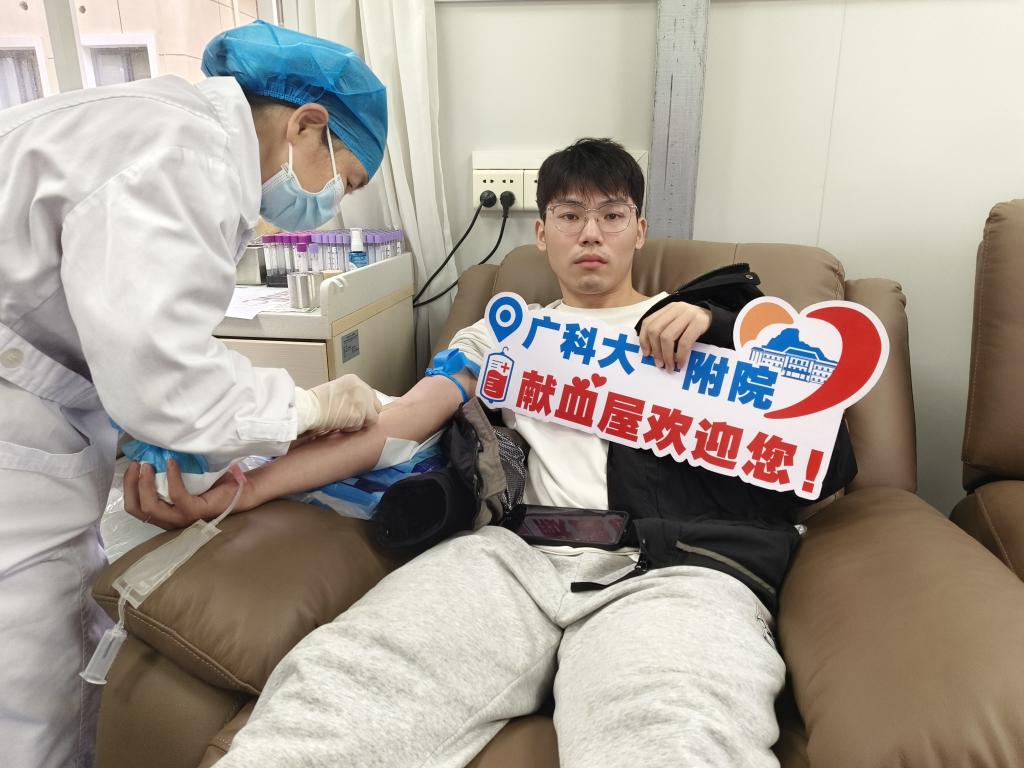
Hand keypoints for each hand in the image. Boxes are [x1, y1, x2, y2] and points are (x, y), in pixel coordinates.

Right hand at [123, 459, 254, 529]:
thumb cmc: (212, 483)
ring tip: (148, 464)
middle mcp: (170, 520)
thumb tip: (149, 453)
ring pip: (151, 507)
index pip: (135, 507)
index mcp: (165, 513)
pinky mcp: (194, 512)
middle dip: (131, 485)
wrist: (240, 489)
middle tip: (136, 464)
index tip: (132, 466)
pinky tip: (172, 462)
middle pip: (138, 509)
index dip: (128, 487)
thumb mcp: (184, 479)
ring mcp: (182, 519)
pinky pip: (176, 495)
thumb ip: (167, 474)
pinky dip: (171, 477)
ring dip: (145, 484)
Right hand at [309, 374, 382, 432]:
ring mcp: (364, 400)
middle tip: (354, 419)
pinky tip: (344, 426)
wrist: (311, 409)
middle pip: (375, 404)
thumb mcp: (334, 392)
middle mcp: (361, 387)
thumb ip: (347, 396)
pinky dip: (356, 428)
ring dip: (361, 422)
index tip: (355, 411)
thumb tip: (352, 407)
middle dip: (367, 413)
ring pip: (373, 415)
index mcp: (353, 380)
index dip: (363, 406)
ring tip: (346, 423)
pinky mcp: (363, 413)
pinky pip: (367, 424)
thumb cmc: (315, 403)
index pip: (368, 394)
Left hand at [637, 302, 711, 370]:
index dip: (644, 339)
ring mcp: (688, 314)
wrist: (718, 320)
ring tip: (669, 367)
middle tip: (659, 364)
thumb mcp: (677, 324)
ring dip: (666, 356)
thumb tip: (650, 353)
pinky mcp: (699, 323)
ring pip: (667, 336)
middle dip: (655, 350)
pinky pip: (684, 342)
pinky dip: (681, 356)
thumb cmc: (693, 326)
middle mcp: (676, 309)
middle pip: (656, 330)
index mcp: (668, 309)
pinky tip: (680, 364)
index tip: (646, 354)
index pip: (648, 322)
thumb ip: (664, 332)